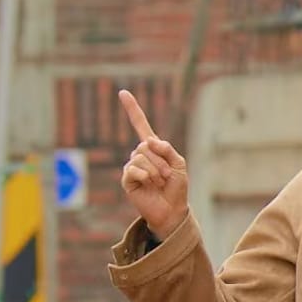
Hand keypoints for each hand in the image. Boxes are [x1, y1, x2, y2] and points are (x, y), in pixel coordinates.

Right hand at [117, 89, 189, 240]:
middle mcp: (140, 155)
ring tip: (160, 183)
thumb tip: (149, 140)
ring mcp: (132, 166)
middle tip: (167, 176)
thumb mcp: (179, 164)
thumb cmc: (176, 187)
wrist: (173, 209)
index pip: (140, 125)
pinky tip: (149, 184)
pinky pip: (134, 169)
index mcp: (153, 149)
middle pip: (146, 146)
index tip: (123, 92)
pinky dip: (146, 176)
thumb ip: (167, 149)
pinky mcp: (127, 179)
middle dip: (161, 161)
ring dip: (156, 171)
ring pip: (141, 157)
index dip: (132, 109)